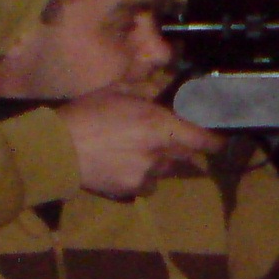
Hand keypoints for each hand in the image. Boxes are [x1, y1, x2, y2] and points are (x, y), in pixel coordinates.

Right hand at [56, 90, 223, 199]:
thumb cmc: (86, 114)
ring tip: (137, 149)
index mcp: (158, 124)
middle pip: (185, 154)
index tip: (219, 139)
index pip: (201, 138)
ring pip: (166, 169)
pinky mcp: (131, 190)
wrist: (58, 150)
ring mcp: (146, 174)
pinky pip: (148, 184)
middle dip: (183, 146)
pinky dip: (144, 176)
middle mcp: (158, 152)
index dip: (214, 139)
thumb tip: (163, 88)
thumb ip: (146, 89)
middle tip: (169, 137)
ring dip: (161, 160)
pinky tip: (126, 165)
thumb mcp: (117, 90)